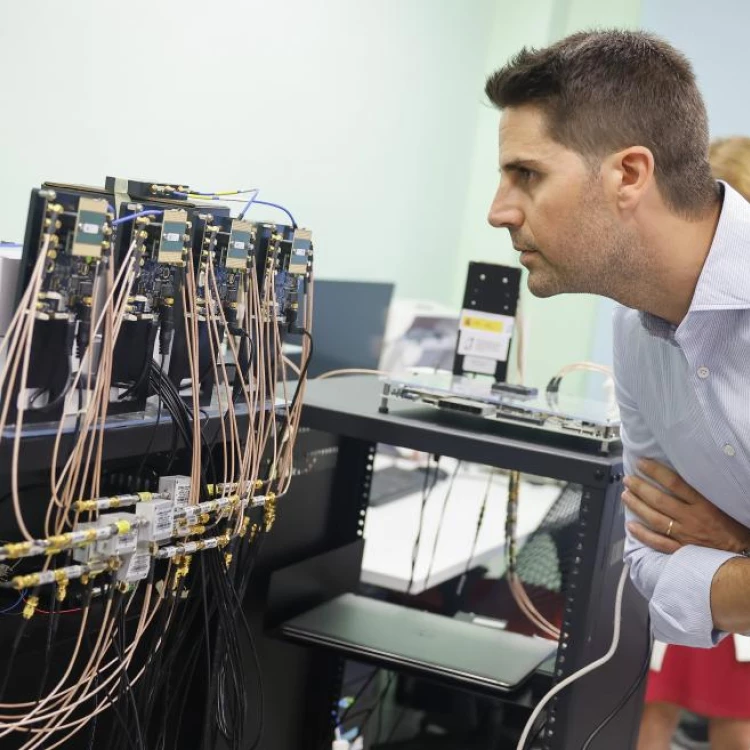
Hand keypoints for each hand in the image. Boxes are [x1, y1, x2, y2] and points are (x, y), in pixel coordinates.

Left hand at [622, 459, 749, 554]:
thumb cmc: (735, 528)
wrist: (743, 559)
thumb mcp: (722, 505)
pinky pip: (658, 542)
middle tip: (627, 479)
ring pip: (655, 519)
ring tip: (625, 495)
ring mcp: (685, 536)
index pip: (676, 484)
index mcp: (704, 505)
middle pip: (660, 501)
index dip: (656, 472)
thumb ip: (703, 493)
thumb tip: (681, 477)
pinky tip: (631, 526)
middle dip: (640, 488)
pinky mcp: (682, 551)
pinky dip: (643, 535)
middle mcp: (692, 519)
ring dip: (637, 506)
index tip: (642, 463)